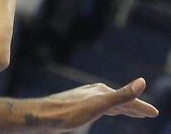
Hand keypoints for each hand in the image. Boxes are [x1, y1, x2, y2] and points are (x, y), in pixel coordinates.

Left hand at [40, 78, 158, 129]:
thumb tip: (142, 81)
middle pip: (120, 100)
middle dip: (135, 106)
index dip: (142, 107)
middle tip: (148, 113)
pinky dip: (108, 110)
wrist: (43, 115)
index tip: (155, 113)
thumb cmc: (70, 112)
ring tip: (131, 112)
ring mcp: (85, 99)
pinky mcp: (76, 106)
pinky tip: (104, 112)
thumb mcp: (99, 105)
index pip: (127, 100)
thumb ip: (121, 95)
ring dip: (122, 108)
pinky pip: (98, 108)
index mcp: (102, 92)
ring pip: (109, 104)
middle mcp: (94, 93)